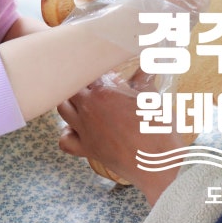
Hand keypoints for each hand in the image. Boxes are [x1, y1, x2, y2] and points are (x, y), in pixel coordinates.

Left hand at [57, 70, 184, 206]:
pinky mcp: (86, 148)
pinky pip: (64, 140)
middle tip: (96, 88)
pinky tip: (77, 130)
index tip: (107, 74)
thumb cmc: (159, 128)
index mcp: (105, 90)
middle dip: (82, 84)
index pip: (91, 71)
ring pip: (62, 108)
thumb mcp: (151, 97)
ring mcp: (85, 128)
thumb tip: (149, 60)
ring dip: (70, 103)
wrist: (158, 162)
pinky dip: (67, 134)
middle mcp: (89, 107)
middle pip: (73, 87)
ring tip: (84, 104)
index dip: (98, 71)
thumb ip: (144, 77)